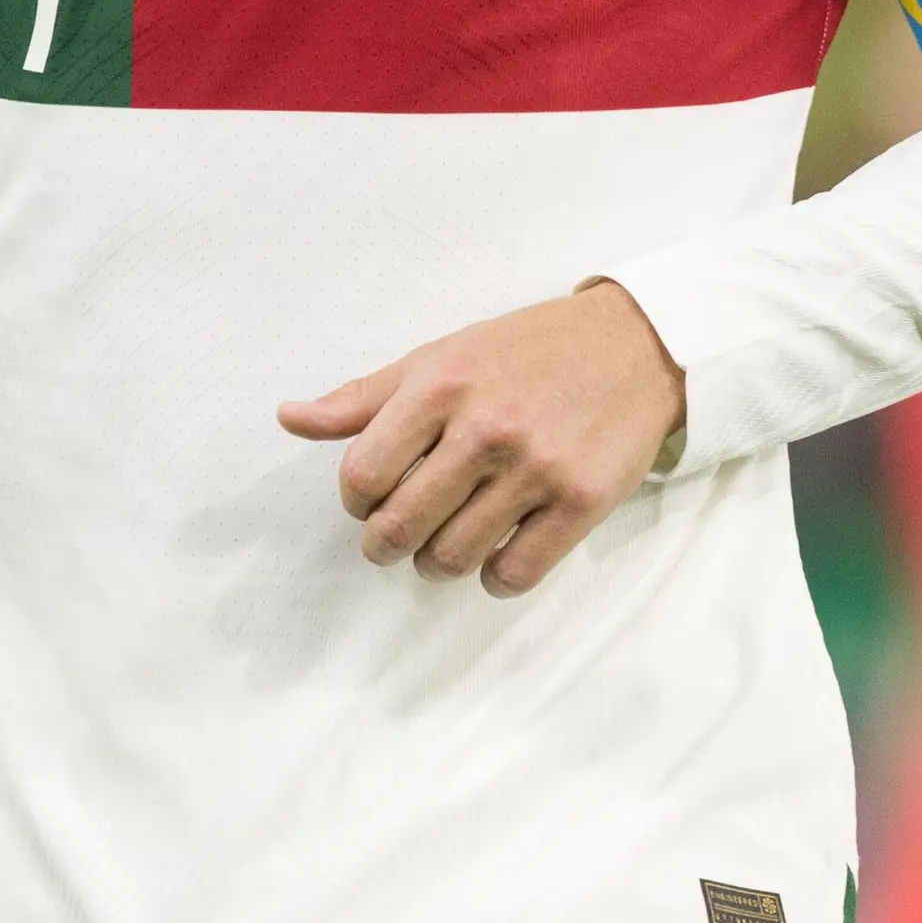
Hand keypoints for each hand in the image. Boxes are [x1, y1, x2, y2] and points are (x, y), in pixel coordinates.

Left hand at [279, 280, 684, 597]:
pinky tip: (494, 553)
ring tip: (443, 543)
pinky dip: (494, 577)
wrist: (632, 346)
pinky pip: (514, 574)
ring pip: (451, 558)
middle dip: (384, 544)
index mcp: (441, 386)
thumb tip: (289, 419)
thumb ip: (363, 397)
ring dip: (436, 563)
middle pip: (400, 526)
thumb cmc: (525, 351)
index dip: (355, 500)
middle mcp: (485, 428)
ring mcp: (536, 469)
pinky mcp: (581, 504)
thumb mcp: (439, 355)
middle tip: (393, 539)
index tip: (370, 498)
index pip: (362, 474)